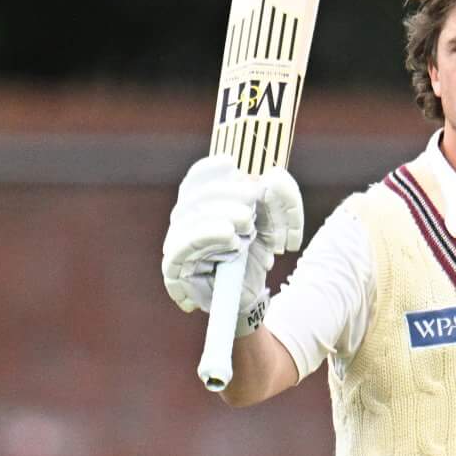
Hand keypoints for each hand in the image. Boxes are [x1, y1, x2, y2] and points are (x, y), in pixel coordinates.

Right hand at [161, 157, 301, 315]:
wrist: (251, 293)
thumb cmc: (256, 252)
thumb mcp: (275, 221)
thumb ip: (280, 196)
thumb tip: (273, 177)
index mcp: (201, 204)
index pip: (196, 179)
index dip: (209, 168)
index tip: (231, 163)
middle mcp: (184, 220)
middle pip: (196, 196)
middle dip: (226, 192)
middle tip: (253, 198)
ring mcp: (176, 242)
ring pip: (190, 217)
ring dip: (221, 213)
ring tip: (247, 222)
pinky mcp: (174, 267)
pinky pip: (184, 246)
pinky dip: (207, 235)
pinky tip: (230, 236)